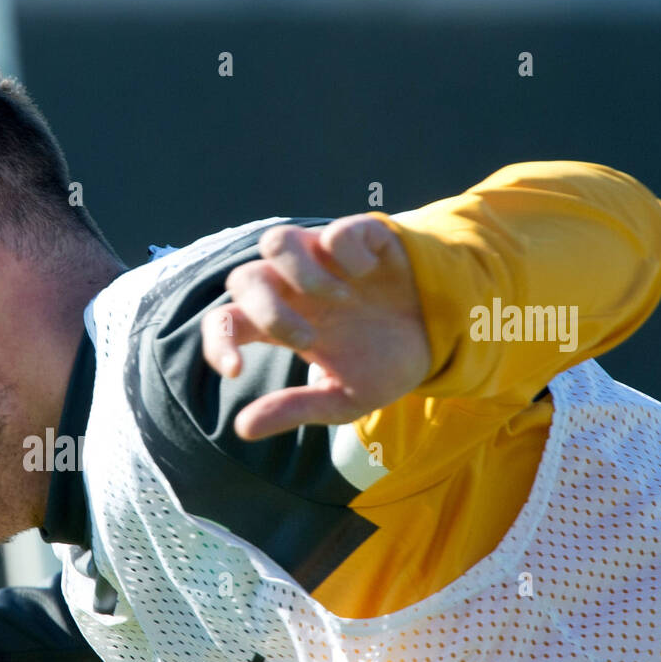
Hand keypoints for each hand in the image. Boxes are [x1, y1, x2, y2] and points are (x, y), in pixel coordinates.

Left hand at [201, 215, 430, 439]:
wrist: (442, 337)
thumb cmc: (382, 364)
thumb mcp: (340, 399)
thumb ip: (293, 409)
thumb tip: (241, 429)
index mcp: (279, 323)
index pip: (226, 320)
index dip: (218, 342)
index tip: (234, 370)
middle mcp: (291, 286)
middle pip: (242, 278)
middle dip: (268, 312)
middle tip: (308, 341)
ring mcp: (322, 258)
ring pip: (275, 241)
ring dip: (301, 275)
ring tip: (341, 300)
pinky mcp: (360, 237)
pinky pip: (335, 232)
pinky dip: (348, 254)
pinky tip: (369, 274)